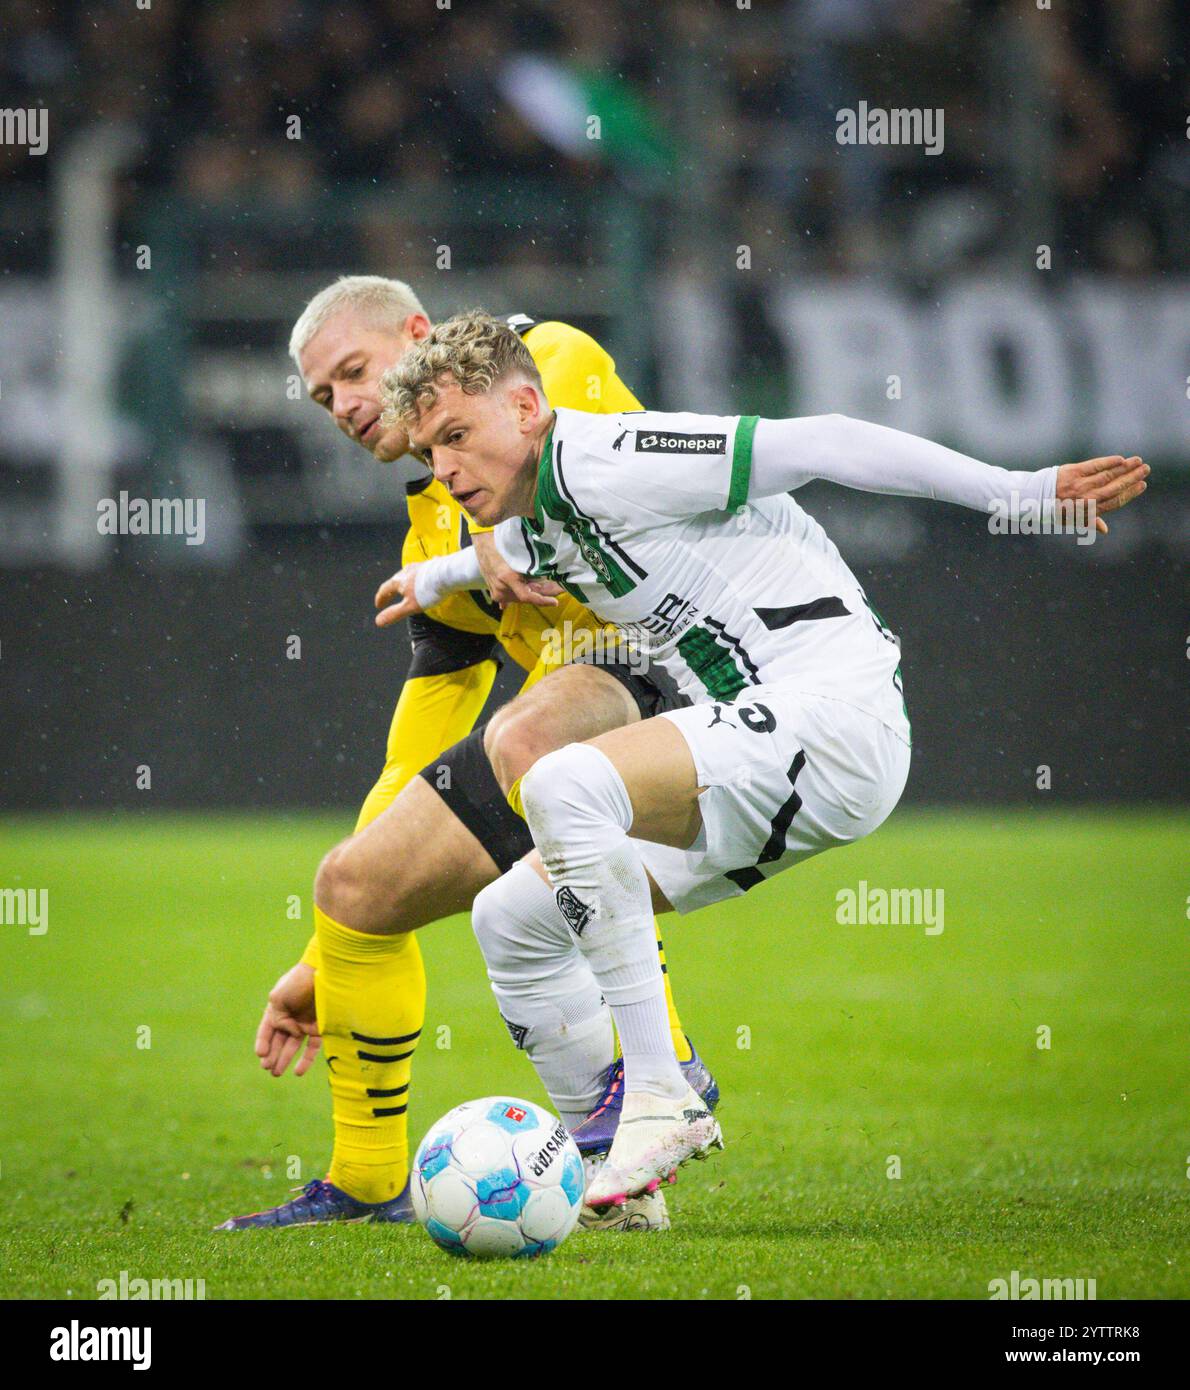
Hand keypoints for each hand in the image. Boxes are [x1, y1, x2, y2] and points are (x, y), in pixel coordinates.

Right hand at [255, 962, 320, 1077]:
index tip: (261, 1054)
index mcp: (277, 1008)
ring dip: (284, 1059)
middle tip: (267, 1068)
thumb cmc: (299, 981)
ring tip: (276, 1073)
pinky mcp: (319, 1028)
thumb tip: (291, 1033)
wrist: (324, 972)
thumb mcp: (278, 997)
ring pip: (292, 1046)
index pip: (267, 1029)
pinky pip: (312, 1048)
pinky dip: (305, 1060)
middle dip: (271, 1055)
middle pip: (278, 1040)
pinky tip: (297, 1072)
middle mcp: (290, 1017)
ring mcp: (305, 1023)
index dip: (262, 1042)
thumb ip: (278, 1019)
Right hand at [374, 564, 423, 627]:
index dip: (380, 599)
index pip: (384, 589)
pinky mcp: (429, 564)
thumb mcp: (410, 606)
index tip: (379, 606)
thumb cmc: (428, 592)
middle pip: (394, 580)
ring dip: (403, 582)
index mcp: (398, 581)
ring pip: (407, 574)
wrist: (448, 575)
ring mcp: (418, 566)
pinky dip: (416, 577)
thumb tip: (378, 622)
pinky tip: (422, 578)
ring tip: (405, 588)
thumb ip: (394, 614)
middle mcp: (406, 571)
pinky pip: (419, 571)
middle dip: (391, 590)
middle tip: (389, 598)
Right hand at [472, 530, 560, 609]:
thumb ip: (532, 569)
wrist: (482, 540)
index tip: (555, 602)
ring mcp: (496, 591)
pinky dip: (519, 595)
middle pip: (526, 597)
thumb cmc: (502, 542)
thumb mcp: (519, 554)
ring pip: (520, 597)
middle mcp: (501, 588)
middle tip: (559, 589)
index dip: (543, 600)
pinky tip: (528, 595)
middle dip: (543, 593)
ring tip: (548, 586)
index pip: (528, 596)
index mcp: (507, 577)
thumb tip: (547, 579)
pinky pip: (510, 596)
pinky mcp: (494, 591)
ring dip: (533, 592)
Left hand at [1055, 455, 1147, 534]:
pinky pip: (1094, 466)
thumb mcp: (1070, 520)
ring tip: (1138, 461)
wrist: (1032, 498)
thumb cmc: (1052, 509)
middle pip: (1115, 487)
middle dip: (1132, 478)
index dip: (1130, 493)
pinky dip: (1108, 462)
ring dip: (1125, 467)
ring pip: (1108, 475)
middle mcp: (1085, 498)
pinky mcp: (1072, 471)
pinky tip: (1120, 459)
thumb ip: (1088, 521)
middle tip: (1146, 469)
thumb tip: (1105, 530)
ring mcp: (1079, 484)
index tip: (1142, 485)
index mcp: (1087, 511)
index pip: (1115, 501)